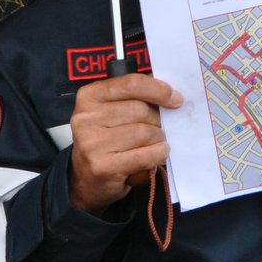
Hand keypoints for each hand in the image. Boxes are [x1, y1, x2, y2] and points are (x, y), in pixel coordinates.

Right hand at [68, 72, 181, 212]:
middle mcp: (86, 118)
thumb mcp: (111, 110)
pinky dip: (158, 153)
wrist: (85, 177)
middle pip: (140, 110)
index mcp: (89, 96)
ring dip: (159, 138)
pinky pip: (145, 155)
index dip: (158, 90)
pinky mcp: (103, 166)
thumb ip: (134, 96)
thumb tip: (170, 92)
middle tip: (160, 128)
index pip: (132, 84)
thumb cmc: (105, 138)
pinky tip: (158, 153)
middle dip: (158, 119)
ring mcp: (92, 143)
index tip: (175, 98)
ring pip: (145, 133)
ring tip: (156, 142)